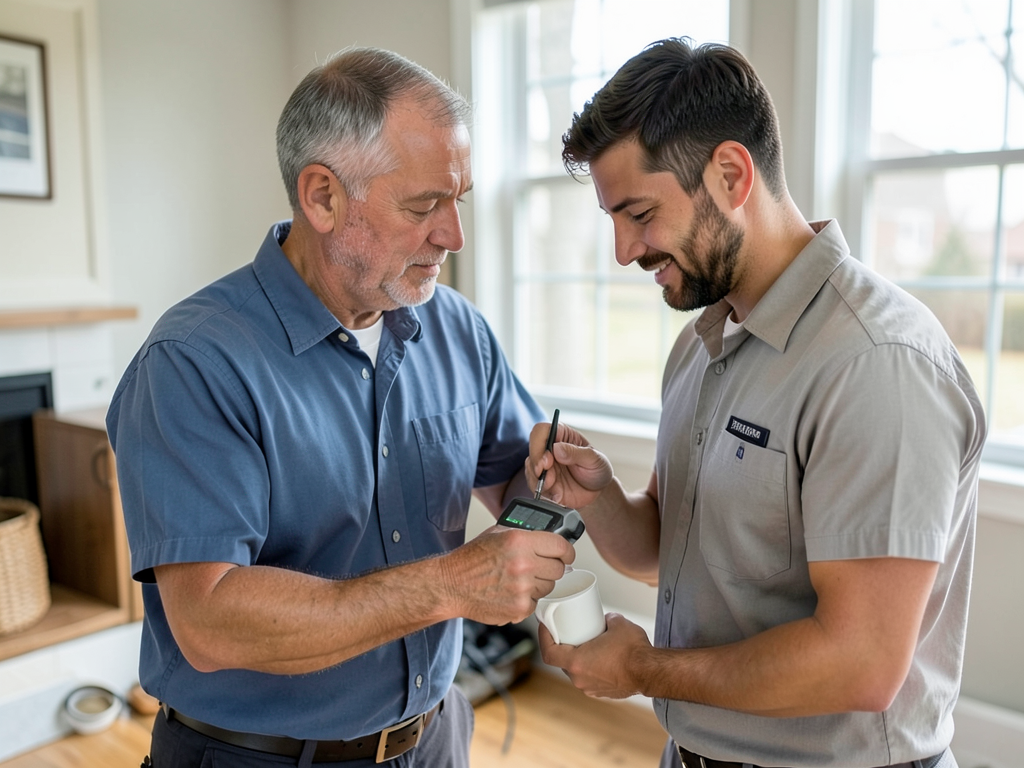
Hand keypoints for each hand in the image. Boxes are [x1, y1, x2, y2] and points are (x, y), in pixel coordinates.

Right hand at [441, 526, 573, 625]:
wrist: (450, 585)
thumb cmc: (471, 559)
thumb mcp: (498, 534)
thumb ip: (526, 535)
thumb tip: (549, 539)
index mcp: (520, 541)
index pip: (561, 546)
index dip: (567, 551)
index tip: (567, 555)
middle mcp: (524, 564)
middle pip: (559, 569)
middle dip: (550, 567)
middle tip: (536, 567)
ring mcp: (523, 588)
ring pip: (549, 587)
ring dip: (538, 584)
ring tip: (517, 580)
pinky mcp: (519, 608)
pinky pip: (535, 603)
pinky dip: (526, 600)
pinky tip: (509, 592)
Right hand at [526, 421, 613, 508]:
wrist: (598, 492)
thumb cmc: (597, 469)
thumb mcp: (594, 459)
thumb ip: (576, 453)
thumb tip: (558, 448)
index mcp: (562, 435)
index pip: (541, 430)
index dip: (539, 444)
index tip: (547, 460)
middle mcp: (550, 448)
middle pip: (532, 450)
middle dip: (537, 466)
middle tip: (550, 478)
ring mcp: (544, 465)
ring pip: (530, 469)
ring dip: (540, 480)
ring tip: (556, 488)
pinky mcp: (542, 481)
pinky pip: (533, 485)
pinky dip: (543, 492)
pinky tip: (557, 495)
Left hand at [539, 613, 650, 698]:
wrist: (650, 672)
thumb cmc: (633, 650)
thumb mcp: (617, 623)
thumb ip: (608, 618)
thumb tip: (605, 618)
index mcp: (576, 663)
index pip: (548, 653)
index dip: (543, 638)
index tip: (546, 626)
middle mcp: (579, 679)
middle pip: (562, 661)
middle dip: (563, 646)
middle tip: (568, 631)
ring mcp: (590, 688)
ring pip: (576, 671)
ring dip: (578, 658)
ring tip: (586, 644)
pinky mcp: (602, 692)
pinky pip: (589, 678)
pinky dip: (591, 668)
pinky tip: (600, 658)